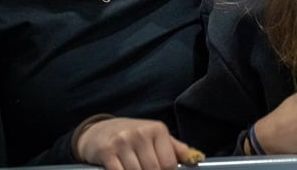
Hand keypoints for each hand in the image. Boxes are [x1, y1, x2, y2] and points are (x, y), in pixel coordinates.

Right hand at [75, 117, 194, 169]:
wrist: (100, 131)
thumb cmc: (132, 135)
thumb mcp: (155, 136)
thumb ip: (175, 149)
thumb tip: (196, 159)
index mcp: (157, 129)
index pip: (169, 164)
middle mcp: (140, 133)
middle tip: (146, 169)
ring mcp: (123, 142)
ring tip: (136, 168)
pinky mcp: (107, 152)